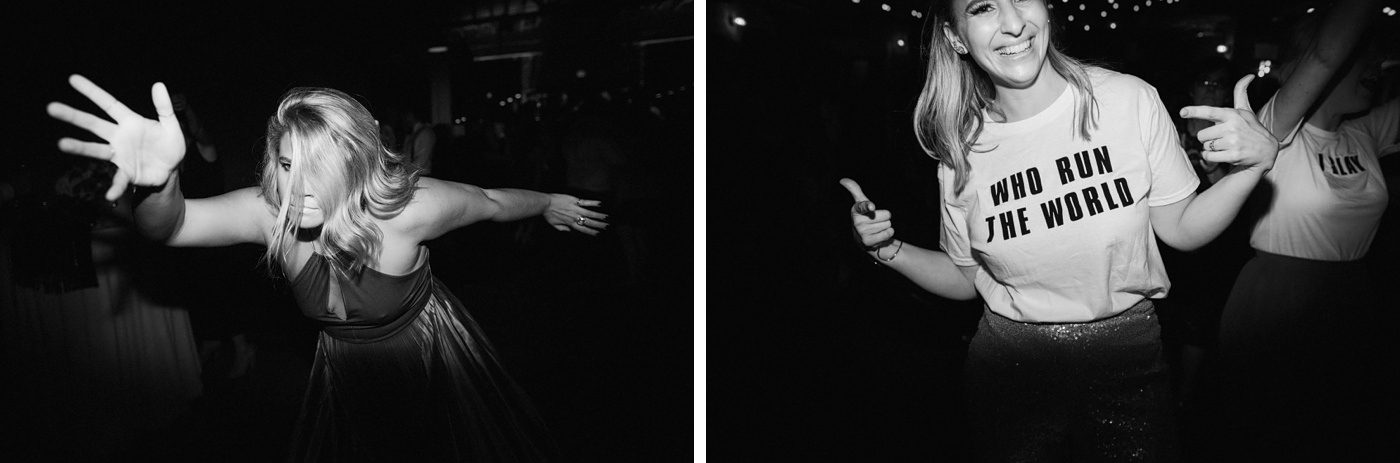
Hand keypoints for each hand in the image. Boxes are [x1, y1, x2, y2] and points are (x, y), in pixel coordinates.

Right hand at [46, 74, 185, 200]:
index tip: (73, 79)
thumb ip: (164, 108)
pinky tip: (109, 195)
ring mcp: (119, 155)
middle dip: (73, 116)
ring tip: (62, 144)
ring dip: (79, 148)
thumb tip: (158, 84)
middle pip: (93, 124)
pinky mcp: (126, 172)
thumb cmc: (168, 144)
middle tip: (51, 107)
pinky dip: (114, 187)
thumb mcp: (171, 126)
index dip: (92, 91)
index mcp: (129, 121)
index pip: (108, 104)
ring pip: (95, 149)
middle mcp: (119, 136)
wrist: (172, 169)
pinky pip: (118, 180)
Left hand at [545, 194, 608, 235]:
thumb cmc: (548, 214)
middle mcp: (575, 217)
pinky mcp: (575, 201)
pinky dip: (593, 203)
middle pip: (589, 222)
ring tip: (606, 217)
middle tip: (606, 226)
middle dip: (599, 225)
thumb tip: (569, 231)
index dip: (591, 232)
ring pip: (590, 213)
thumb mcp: (554, 225)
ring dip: (599, 216)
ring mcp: (575, 208)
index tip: (598, 234)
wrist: (545, 204)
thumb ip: (562, 229)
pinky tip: (600, 203)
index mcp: (570, 223)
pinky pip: (586, 202)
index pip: (583, 229)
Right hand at [840, 178, 896, 255]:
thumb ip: (854, 189)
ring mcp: (862, 232)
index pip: (863, 206)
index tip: (871, 207)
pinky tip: (879, 235)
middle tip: (875, 221)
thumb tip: (842, 180)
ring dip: (885, 226)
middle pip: (886, 214)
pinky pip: (888, 233)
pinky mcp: (868, 242)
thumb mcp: (860, 203)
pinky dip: (887, 233)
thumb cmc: (864, 216)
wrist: (864, 238)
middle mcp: (857, 221)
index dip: (868, 206)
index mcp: (856, 210)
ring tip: (876, 228)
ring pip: (888, 224)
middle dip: (884, 217)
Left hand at [1179, 75, 1277, 174]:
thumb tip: (1248, 75)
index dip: (1195, 111)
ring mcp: (1233, 142)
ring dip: (1212, 148)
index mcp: (1232, 114)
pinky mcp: (1234, 156)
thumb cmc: (1252, 127)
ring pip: (1206, 146)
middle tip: (1221, 137)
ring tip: (1226, 145)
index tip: (1182, 112)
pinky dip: (1210, 157)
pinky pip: (1209, 157)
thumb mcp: (1246, 110)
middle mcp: (1232, 127)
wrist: (1267, 150)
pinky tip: (1221, 154)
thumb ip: (1241, 93)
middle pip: (1201, 135)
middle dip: (1207, 137)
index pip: (1210, 112)